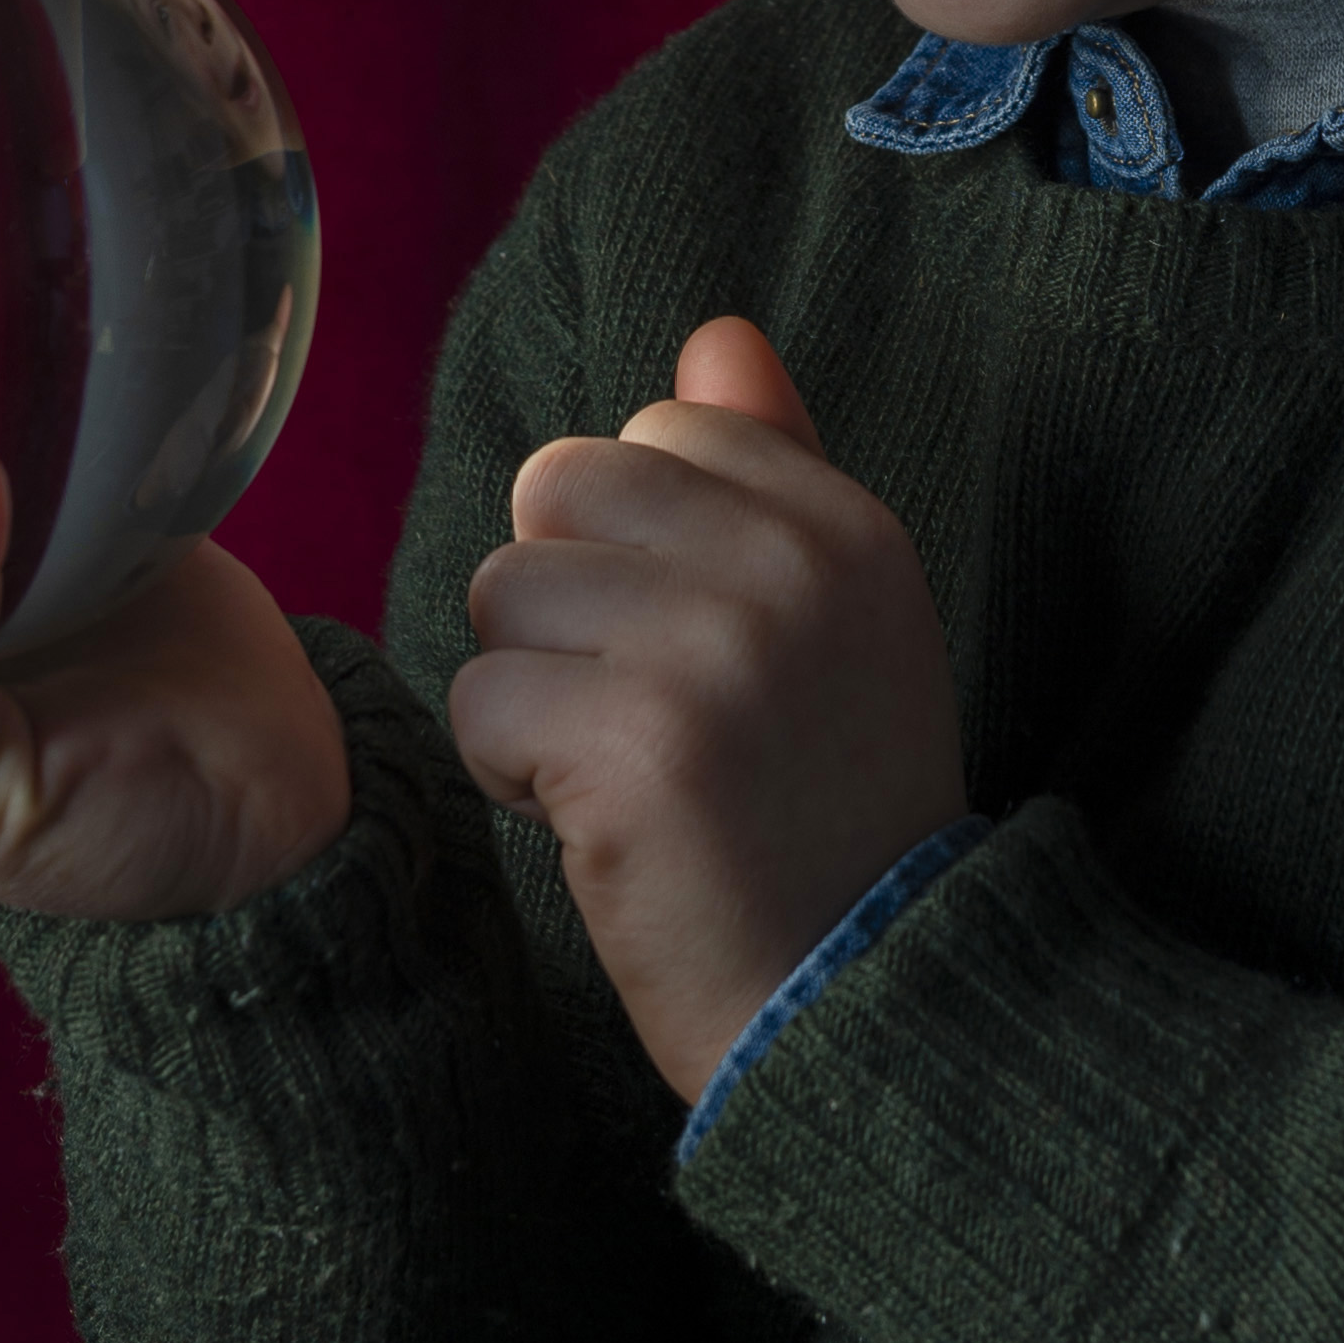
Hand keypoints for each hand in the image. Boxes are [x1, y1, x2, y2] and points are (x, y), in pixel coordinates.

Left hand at [452, 315, 964, 1104]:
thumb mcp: (840, 618)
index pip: (656, 435)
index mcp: (843, 525)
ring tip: (621, 775)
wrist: (865, 1008)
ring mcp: (713, 651)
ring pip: (503, 589)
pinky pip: (478, 703)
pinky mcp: (633, 747)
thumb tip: (714, 334)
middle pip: (557, 489)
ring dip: (530, 693)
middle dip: (562, 604)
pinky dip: (508, 778)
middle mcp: (787, 567)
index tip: (698, 655)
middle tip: (641, 715)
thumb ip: (774, 465)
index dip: (637, 550)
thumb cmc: (828, 813)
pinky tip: (597, 829)